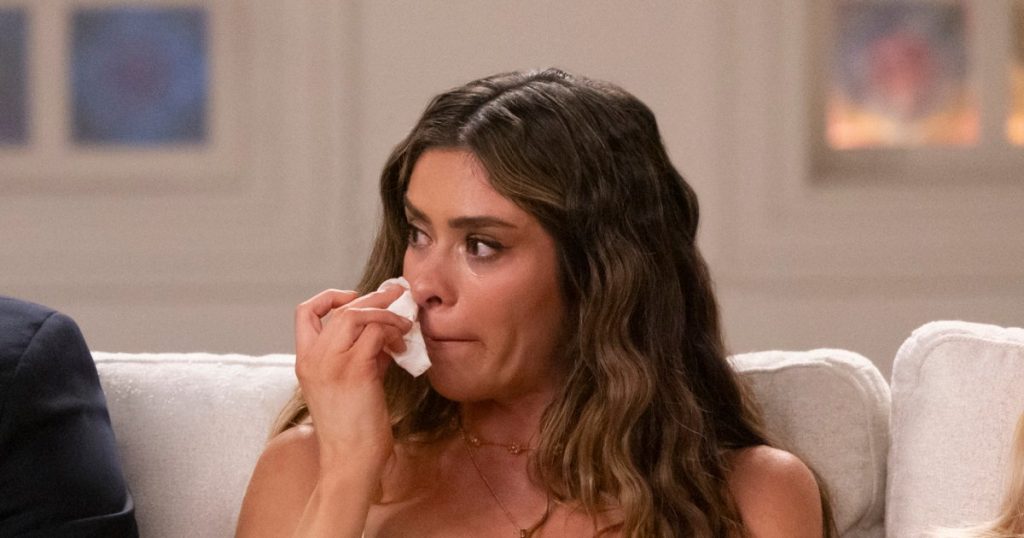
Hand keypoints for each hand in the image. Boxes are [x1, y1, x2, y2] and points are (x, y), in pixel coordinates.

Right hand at [293, 285, 412, 475]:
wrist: (350, 460)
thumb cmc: (353, 428)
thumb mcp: (349, 383)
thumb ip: (360, 354)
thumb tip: (384, 332)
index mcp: (304, 361)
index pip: (305, 312)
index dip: (329, 297)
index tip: (353, 297)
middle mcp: (313, 358)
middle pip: (340, 309)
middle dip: (374, 298)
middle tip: (397, 294)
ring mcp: (331, 363)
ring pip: (358, 314)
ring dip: (387, 314)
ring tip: (405, 324)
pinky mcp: (355, 370)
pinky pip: (376, 333)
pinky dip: (393, 332)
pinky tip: (402, 344)